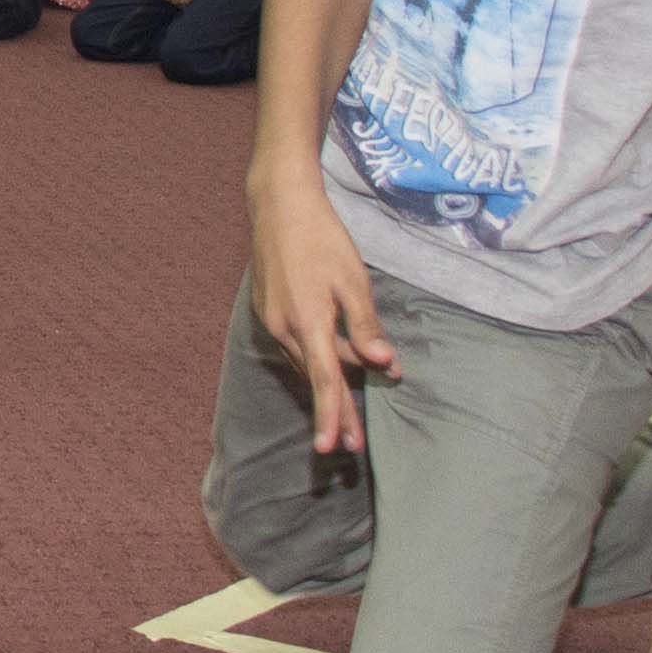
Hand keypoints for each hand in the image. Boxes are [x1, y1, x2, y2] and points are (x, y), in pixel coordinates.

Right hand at [245, 178, 391, 454]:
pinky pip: (297, 346)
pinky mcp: (268, 310)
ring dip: (327, 386)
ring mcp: (272, 320)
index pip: (324, 381)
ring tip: (348, 412)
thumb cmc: (321, 238)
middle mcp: (284, 328)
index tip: (333, 447)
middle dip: (334, 412)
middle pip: (315, 379)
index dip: (331, 415)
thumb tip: (383, 363)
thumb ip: (365, 325)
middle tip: (352, 447)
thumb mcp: (353, 281)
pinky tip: (331, 365)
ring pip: (306, 362)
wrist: (278, 206)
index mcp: (308, 323)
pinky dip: (316, 360)